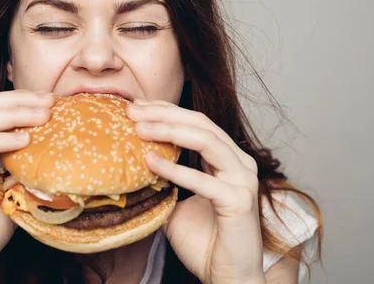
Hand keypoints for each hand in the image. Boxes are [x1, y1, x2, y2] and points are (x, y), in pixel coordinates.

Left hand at [127, 100, 265, 283]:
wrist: (226, 277)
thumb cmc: (205, 243)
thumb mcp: (175, 205)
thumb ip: (162, 184)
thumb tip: (131, 169)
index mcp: (227, 159)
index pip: (197, 123)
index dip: (167, 111)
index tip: (137, 106)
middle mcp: (239, 163)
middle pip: (201, 124)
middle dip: (165, 114)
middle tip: (133, 110)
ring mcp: (242, 180)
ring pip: (207, 140)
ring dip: (169, 131)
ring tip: (139, 129)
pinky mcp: (239, 201)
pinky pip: (204, 180)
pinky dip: (175, 169)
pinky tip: (151, 162)